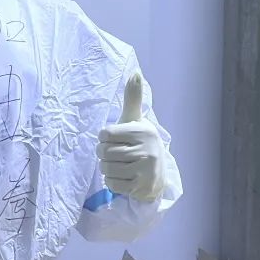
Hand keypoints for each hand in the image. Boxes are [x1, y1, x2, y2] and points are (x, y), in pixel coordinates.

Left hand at [96, 72, 165, 202]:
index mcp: (142, 131)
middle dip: (105, 155)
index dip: (105, 139)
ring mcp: (145, 170)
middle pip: (103, 152)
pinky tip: (125, 178)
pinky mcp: (141, 187)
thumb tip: (135, 72)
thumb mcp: (135, 120)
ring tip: (122, 166)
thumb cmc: (139, 142)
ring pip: (105, 169)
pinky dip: (113, 183)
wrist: (157, 175)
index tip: (117, 140)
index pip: (104, 134)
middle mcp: (146, 149)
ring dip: (108, 169)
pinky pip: (111, 184)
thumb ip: (133, 97)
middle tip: (118, 156)